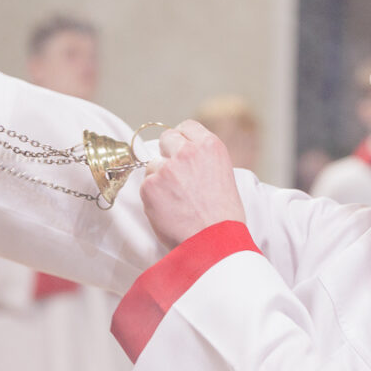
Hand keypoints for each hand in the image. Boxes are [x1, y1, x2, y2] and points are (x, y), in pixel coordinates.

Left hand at [140, 121, 244, 246]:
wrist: (215, 243)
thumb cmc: (223, 216)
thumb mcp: (224, 175)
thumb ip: (203, 159)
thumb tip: (183, 154)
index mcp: (210, 146)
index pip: (187, 127)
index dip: (183, 140)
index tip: (182, 152)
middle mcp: (187, 152)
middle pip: (166, 139)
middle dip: (168, 154)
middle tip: (176, 176)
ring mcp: (166, 168)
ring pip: (154, 164)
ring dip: (159, 178)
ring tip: (177, 201)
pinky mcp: (150, 186)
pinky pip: (146, 185)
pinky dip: (153, 197)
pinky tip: (169, 210)